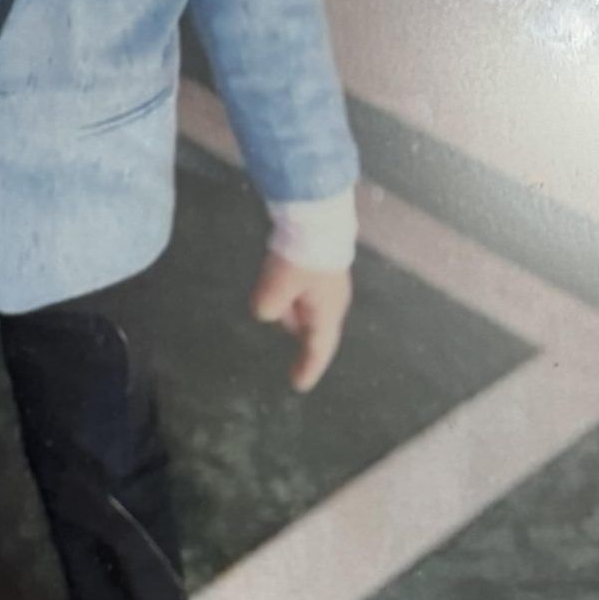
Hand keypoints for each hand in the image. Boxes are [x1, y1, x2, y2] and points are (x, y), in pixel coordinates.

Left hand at [251, 253, 351, 391]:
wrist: (317, 214)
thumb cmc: (303, 255)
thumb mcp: (278, 287)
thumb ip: (268, 306)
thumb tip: (265, 311)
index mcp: (327, 312)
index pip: (318, 349)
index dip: (308, 367)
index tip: (298, 384)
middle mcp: (333, 301)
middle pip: (310, 326)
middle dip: (292, 325)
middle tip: (273, 312)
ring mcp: (329, 282)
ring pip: (304, 305)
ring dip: (287, 303)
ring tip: (271, 288)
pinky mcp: (320, 265)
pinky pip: (302, 287)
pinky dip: (288, 289)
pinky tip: (276, 275)